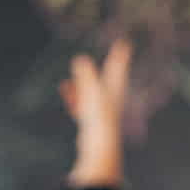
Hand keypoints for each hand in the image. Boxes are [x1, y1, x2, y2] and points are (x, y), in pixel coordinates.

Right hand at [60, 40, 132, 186]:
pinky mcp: (92, 123)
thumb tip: (80, 59)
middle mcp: (110, 101)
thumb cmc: (98, 118)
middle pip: (109, 79)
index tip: (125, 43)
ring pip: (94, 92)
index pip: (117, 69)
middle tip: (113, 56)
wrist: (99, 146)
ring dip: (84, 82)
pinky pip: (83, 104)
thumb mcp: (91, 92)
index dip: (119, 56)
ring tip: (73, 73)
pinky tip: (65, 89)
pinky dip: (75, 95)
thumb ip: (86, 75)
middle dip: (108, 67)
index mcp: (114, 91)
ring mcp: (102, 112)